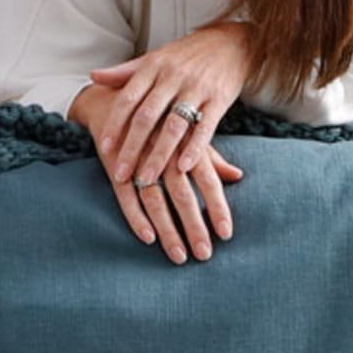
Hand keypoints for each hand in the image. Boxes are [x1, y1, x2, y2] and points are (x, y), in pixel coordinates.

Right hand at [73, 81, 243, 265]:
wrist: (115, 96)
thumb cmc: (160, 120)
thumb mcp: (188, 133)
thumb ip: (211, 158)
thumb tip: (238, 176)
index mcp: (187, 143)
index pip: (208, 180)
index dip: (217, 207)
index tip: (226, 234)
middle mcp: (164, 151)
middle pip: (182, 194)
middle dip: (194, 226)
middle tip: (204, 255)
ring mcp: (138, 158)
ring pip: (155, 198)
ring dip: (168, 229)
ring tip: (179, 256)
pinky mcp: (115, 163)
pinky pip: (125, 195)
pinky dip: (136, 217)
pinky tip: (148, 238)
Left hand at [91, 22, 250, 190]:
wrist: (232, 43)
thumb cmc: (188, 55)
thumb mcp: (156, 58)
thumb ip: (126, 71)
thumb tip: (93, 76)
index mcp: (154, 67)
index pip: (128, 98)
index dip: (115, 123)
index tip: (104, 147)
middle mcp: (173, 77)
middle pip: (147, 117)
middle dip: (132, 147)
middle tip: (121, 174)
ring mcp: (197, 89)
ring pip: (173, 126)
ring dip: (158, 155)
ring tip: (147, 180)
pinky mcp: (219, 100)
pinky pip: (205, 128)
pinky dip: (194, 148)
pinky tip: (183, 168)